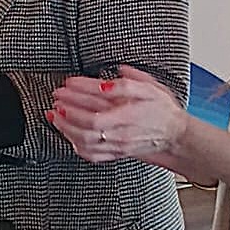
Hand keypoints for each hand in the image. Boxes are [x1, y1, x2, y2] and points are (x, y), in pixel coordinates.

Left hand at [49, 65, 187, 164]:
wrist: (174, 136)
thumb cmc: (162, 109)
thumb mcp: (150, 88)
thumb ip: (130, 82)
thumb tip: (113, 75)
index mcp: (129, 114)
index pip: (97, 105)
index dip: (79, 94)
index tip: (67, 84)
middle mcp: (121, 132)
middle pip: (86, 124)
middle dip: (67, 109)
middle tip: (56, 96)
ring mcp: (117, 145)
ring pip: (85, 141)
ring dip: (66, 128)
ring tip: (54, 115)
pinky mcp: (116, 154)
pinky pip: (91, 155)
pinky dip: (75, 145)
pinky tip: (67, 135)